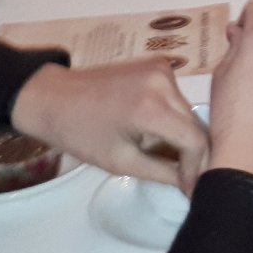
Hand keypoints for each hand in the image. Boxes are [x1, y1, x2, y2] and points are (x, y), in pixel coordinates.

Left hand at [11, 57, 208, 192]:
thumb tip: (192, 185)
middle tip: (184, 178)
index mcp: (152, 107)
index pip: (195, 139)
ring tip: (169, 156)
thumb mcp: (121, 161)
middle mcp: (164, 81)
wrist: (54, 97)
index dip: (197, 167)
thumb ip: (163, 173)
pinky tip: (158, 131)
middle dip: (192, 153)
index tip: (192, 188)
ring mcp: (163, 68)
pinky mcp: (159, 65)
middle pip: (195, 124)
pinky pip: (177, 98)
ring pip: (188, 111)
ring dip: (183, 134)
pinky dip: (173, 117)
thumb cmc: (80, 134)